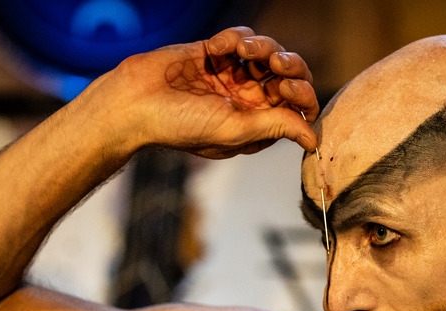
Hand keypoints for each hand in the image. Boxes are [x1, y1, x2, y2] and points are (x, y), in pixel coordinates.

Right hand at [80, 26, 318, 158]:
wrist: (134, 102)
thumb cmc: (179, 125)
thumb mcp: (234, 130)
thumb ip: (275, 127)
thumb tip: (312, 139)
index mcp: (257, 125)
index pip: (298, 108)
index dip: (303, 96)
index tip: (286, 88)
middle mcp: (249, 101)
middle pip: (290, 77)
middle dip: (290, 66)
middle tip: (276, 64)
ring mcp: (232, 76)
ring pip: (268, 52)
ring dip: (263, 46)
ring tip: (243, 50)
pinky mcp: (215, 54)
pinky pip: (240, 37)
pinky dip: (234, 37)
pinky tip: (214, 47)